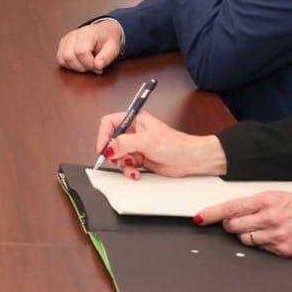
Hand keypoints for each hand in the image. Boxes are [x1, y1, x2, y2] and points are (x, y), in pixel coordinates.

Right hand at [57, 19, 122, 72]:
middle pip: (69, 56)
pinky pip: (60, 59)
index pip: (81, 52)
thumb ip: (106, 57)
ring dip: (75, 67)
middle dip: (82, 67)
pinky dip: (69, 65)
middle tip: (92, 66)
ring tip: (86, 64)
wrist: (103, 32)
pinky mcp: (62, 45)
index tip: (98, 67)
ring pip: (62, 59)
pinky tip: (79, 63)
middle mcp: (73, 35)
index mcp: (86, 33)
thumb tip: (98, 66)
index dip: (89, 64)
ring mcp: (66, 39)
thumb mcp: (113, 48)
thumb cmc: (107, 40)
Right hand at [95, 110, 226, 177]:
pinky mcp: (139, 158)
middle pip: (111, 141)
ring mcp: (135, 146)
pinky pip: (125, 165)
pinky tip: (136, 172)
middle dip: (113, 152)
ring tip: (131, 166)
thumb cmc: (175, 144)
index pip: (109, 123)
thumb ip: (125, 142)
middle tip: (117, 159)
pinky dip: (128, 170)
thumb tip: (109, 147)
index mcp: (134, 119)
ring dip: (122, 164)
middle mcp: (133, 132)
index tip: (102, 148)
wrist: (189, 160)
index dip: (103, 135)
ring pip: (117, 155)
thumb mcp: (147, 140)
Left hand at [195, 193, 291, 257]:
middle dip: (230, 225)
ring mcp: (276, 236)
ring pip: (245, 240)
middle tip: (235, 223)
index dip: (212, 214)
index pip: (231, 207)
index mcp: (268, 200)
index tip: (199, 217)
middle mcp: (270, 217)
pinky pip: (262, 249)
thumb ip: (260, 203)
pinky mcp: (283, 250)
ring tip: (258, 230)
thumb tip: (239, 209)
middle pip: (233, 226)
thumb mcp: (283, 196)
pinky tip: (273, 238)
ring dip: (245, 236)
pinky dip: (262, 245)